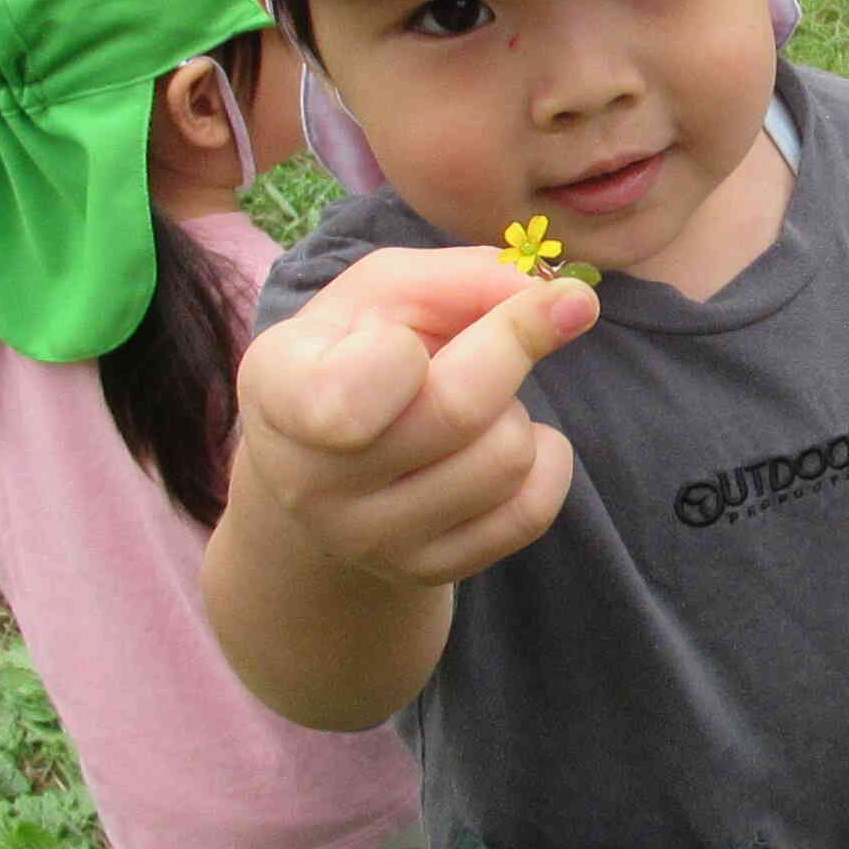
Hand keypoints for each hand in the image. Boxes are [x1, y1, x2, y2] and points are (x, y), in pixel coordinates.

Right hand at [234, 247, 598, 587]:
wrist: (323, 468)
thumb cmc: (357, 353)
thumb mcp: (384, 294)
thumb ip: (465, 278)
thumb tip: (568, 301)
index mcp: (280, 391)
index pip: (353, 395)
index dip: (409, 354)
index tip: (425, 333)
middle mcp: (311, 480)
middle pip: (461, 410)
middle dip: (508, 349)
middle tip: (507, 330)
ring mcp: (369, 539)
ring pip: (505, 459)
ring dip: (516, 411)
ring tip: (477, 405)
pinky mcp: (425, 570)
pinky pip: (532, 512)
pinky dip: (546, 461)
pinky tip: (505, 442)